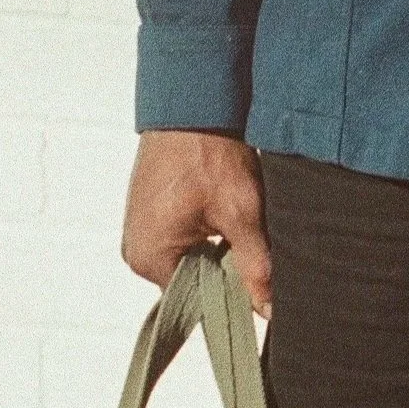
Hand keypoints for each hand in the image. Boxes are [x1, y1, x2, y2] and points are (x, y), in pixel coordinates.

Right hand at [120, 129, 271, 317]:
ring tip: (233, 215)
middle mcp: (138, 249)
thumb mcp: (240, 210)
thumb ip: (255, 265)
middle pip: (193, 280)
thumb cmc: (206, 151)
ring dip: (216, 243)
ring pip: (191, 255)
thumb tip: (270, 309)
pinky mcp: (151, 208)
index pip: (196, 302)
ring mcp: (142, 227)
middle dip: (224, 265)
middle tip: (246, 235)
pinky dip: (206, 225)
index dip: (230, 292)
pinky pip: (182, 234)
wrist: (192, 98)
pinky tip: (221, 203)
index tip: (254, 276)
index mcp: (150, 259)